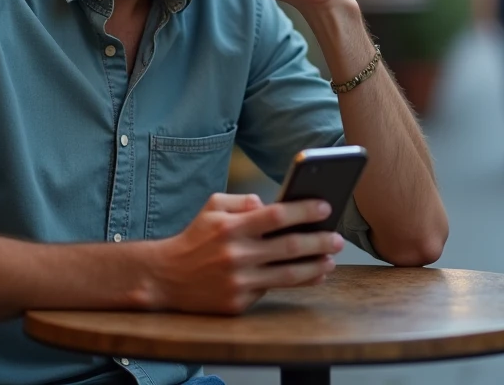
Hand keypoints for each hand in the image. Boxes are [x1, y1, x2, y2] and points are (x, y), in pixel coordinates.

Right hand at [144, 193, 343, 314]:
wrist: (165, 278)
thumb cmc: (195, 238)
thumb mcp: (212, 207)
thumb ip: (242, 200)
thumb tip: (270, 203)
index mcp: (231, 227)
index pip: (276, 216)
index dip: (304, 211)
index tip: (326, 207)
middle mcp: (236, 254)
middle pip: (289, 247)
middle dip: (319, 242)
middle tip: (338, 239)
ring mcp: (237, 281)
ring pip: (287, 275)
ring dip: (315, 268)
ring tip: (330, 261)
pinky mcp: (237, 303)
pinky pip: (271, 290)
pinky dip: (295, 283)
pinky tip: (311, 276)